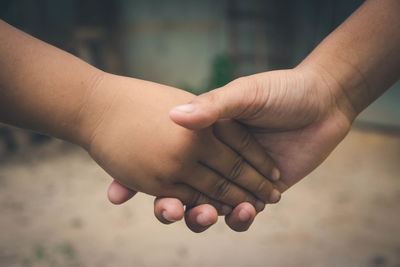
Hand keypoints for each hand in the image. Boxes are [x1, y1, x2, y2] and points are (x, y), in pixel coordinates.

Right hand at [109, 65, 352, 230]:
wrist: (322, 102)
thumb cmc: (280, 91)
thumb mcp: (244, 93)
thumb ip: (212, 107)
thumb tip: (175, 116)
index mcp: (201, 138)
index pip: (163, 161)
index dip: (138, 177)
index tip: (117, 191)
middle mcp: (213, 161)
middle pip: (181, 192)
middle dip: (169, 207)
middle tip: (167, 210)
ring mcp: (235, 179)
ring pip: (208, 208)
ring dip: (202, 217)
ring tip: (209, 214)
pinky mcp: (258, 193)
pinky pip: (241, 214)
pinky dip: (239, 218)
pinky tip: (244, 212)